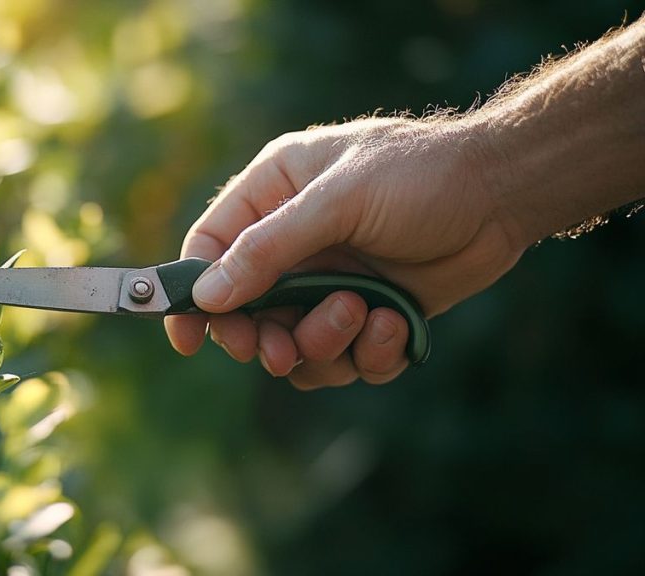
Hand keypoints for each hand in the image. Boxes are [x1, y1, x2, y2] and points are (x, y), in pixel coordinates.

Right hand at [164, 118, 526, 387]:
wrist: (503, 195)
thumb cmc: (420, 175)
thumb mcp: (338, 200)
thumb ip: (269, 249)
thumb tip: (207, 296)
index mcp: (272, 195)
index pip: (209, 250)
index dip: (191, 297)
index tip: (189, 340)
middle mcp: (292, 243)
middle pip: (244, 312)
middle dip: (262, 336)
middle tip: (278, 350)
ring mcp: (328, 282)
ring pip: (295, 344)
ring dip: (323, 344)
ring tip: (360, 312)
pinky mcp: (367, 315)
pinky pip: (346, 360)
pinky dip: (369, 355)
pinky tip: (395, 325)